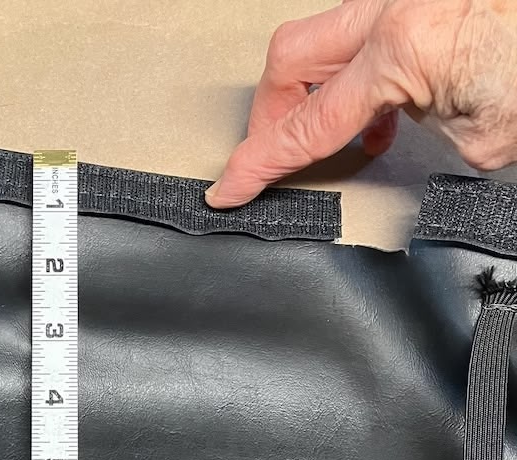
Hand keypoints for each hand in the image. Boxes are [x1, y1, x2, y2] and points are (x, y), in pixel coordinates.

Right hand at [205, 0, 516, 208]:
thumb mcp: (485, 138)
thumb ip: (422, 135)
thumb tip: (398, 133)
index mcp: (402, 48)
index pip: (307, 123)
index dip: (260, 163)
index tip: (228, 187)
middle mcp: (398, 8)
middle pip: (290, 58)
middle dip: (272, 112)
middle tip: (275, 159)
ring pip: (322, 36)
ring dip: (315, 89)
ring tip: (343, 142)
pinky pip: (364, 30)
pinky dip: (357, 73)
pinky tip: (384, 112)